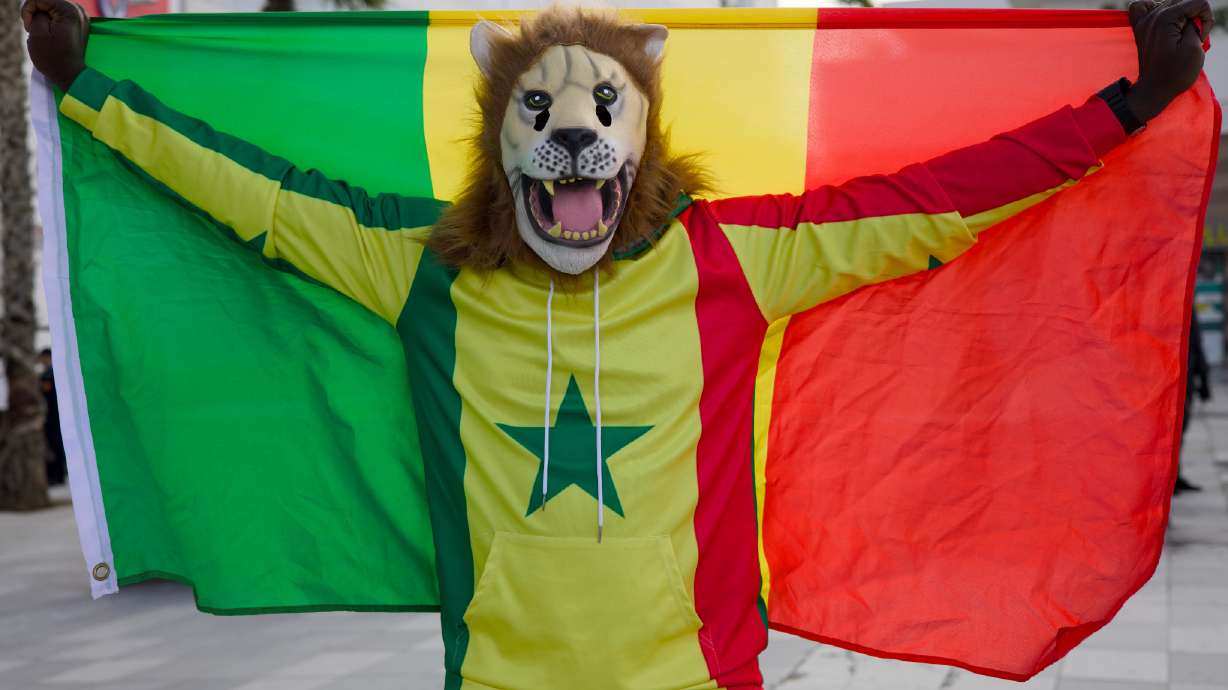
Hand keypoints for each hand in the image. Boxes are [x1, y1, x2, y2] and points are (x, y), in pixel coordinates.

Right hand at [21, 0, 88, 91]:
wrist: (70, 76)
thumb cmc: (52, 57)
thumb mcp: (36, 31)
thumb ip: (35, 12)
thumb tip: (39, 8)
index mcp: (69, 10)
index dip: (29, 11)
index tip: (30, 28)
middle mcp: (78, 11)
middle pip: (45, 2)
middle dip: (36, 15)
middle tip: (36, 32)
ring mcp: (81, 17)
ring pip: (50, 9)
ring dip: (42, 20)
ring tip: (44, 35)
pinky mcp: (79, 24)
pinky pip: (57, 17)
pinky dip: (50, 24)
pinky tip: (51, 36)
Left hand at [1126, 0, 1212, 121]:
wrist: (1154, 90)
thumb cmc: (1176, 72)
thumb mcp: (1195, 46)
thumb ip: (1196, 23)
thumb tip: (1191, 16)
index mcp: (1165, 18)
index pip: (1199, 3)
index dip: (1206, 20)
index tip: (1200, 38)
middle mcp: (1151, 16)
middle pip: (1185, 2)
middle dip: (1194, 18)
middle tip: (1190, 38)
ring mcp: (1143, 22)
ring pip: (1170, 3)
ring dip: (1180, 16)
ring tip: (1179, 34)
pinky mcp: (1140, 29)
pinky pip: (1142, 7)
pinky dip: (1155, 9)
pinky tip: (1163, 21)